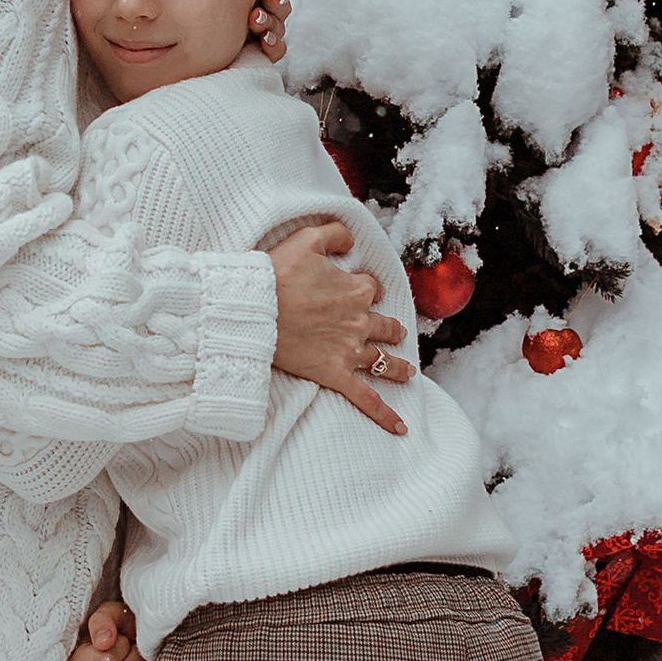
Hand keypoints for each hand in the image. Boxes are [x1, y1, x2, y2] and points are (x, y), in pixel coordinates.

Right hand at [67, 598, 150, 660]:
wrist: (139, 638)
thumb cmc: (122, 626)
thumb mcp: (111, 613)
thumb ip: (103, 621)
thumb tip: (103, 640)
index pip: (107, 660)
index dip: (122, 645)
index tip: (123, 638)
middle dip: (139, 656)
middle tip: (137, 647)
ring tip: (143, 660)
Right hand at [267, 219, 410, 435]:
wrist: (253, 309)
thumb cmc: (276, 274)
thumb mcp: (307, 239)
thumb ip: (335, 233)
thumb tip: (350, 239)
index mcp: (356, 290)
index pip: (372, 288)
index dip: (365, 287)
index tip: (357, 288)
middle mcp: (359, 321)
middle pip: (385, 325)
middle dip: (391, 328)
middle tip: (395, 332)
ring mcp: (349, 350)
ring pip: (382, 361)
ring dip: (397, 366)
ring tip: (407, 371)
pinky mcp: (334, 374)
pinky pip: (365, 398)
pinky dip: (384, 413)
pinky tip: (400, 427)